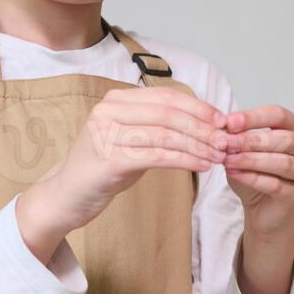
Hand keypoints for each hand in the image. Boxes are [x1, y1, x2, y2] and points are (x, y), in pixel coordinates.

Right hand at [17, 86, 225, 261]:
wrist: (67, 196)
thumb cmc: (104, 167)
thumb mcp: (132, 138)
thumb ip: (159, 125)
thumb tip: (205, 121)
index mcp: (117, 100)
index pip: (167, 97)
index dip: (199, 107)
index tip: (223, 121)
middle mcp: (109, 111)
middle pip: (169, 114)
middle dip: (203, 127)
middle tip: (226, 141)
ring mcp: (106, 134)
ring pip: (165, 135)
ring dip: (198, 145)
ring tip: (219, 155)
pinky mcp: (108, 160)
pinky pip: (156, 156)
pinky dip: (184, 159)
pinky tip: (202, 165)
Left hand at [221, 105, 293, 242]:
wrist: (265, 215)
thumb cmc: (258, 179)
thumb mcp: (244, 153)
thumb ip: (238, 140)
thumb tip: (223, 129)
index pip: (279, 115)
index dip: (254, 117)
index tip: (230, 122)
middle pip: (285, 139)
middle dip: (253, 140)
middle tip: (228, 142)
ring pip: (284, 162)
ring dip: (252, 160)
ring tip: (229, 160)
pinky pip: (277, 185)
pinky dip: (253, 178)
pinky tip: (236, 174)